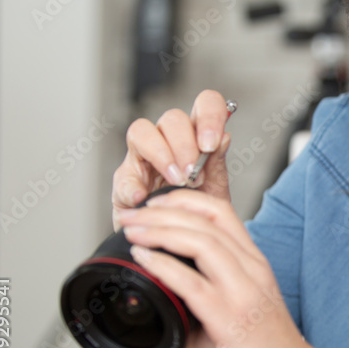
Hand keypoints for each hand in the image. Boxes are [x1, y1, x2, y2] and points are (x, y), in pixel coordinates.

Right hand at [111, 90, 232, 228]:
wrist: (179, 243)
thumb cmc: (198, 210)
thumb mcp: (216, 191)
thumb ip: (217, 165)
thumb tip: (224, 137)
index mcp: (197, 135)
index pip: (204, 104)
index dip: (209, 115)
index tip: (212, 144)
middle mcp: (169, 139)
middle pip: (172, 118)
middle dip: (185, 144)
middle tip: (193, 174)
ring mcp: (143, 157)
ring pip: (142, 131)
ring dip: (161, 155)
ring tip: (175, 181)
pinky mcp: (125, 180)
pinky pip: (124, 174)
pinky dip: (133, 186)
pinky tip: (144, 198)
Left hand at [116, 189, 313, 347]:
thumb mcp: (235, 312)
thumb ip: (201, 302)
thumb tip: (163, 305)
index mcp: (254, 263)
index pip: (221, 211)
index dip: (183, 199)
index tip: (153, 203)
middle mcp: (252, 269)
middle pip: (206, 219)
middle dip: (161, 210)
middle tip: (130, 213)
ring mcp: (244, 292)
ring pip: (201, 242)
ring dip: (160, 231)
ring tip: (133, 231)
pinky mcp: (232, 319)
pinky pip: (193, 283)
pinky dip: (163, 265)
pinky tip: (144, 259)